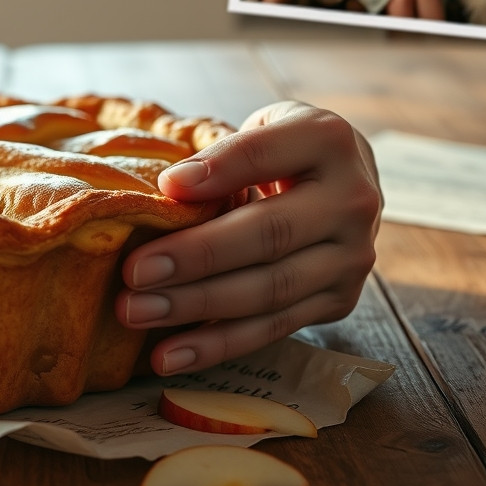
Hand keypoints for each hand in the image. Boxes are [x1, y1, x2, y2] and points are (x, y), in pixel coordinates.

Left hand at [117, 102, 381, 375]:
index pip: (264, 156)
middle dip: (196, 257)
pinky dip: (217, 345)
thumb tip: (173, 189)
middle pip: (269, 235)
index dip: (218, 171)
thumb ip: (223, 154)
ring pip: (269, 290)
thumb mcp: (260, 130)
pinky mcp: (338, 302)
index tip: (165, 188)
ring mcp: (351, 259)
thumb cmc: (283, 153)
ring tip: (136, 312)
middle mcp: (351, 202)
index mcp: (328, 142)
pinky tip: (170, 355)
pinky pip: (272, 328)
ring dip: (197, 306)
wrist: (344, 186)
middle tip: (134, 272)